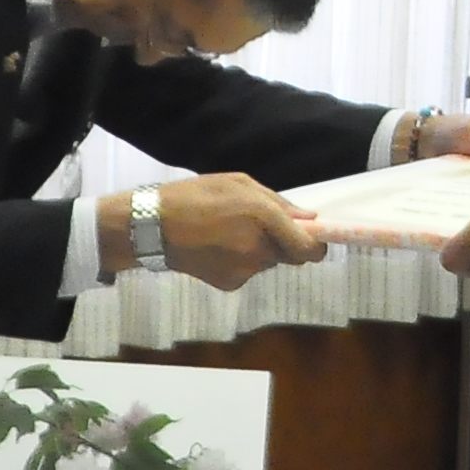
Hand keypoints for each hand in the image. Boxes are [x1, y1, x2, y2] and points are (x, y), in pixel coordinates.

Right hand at [144, 174, 325, 292]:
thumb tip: (309, 218)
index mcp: (263, 217)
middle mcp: (258, 249)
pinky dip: (241, 261)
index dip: (317, 246)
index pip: (308, 248)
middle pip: (290, 255)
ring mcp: (244, 271)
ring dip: (260, 250)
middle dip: (284, 243)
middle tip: (259, 226)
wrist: (152, 228)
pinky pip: (248, 272)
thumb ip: (279, 202)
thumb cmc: (196, 196)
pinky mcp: (230, 284)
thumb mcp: (239, 184)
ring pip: (268, 262)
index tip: (314, 239)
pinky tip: (217, 247)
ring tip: (229, 232)